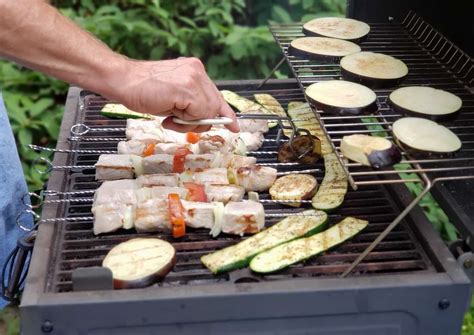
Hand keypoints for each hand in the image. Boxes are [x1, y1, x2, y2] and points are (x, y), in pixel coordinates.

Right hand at [107, 57, 238, 132]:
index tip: (233, 125)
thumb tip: (206, 120)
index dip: (225, 113)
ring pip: (207, 112)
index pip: (216, 96)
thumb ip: (192, 105)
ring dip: (188, 120)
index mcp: (195, 70)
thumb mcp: (174, 98)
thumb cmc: (143, 90)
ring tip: (170, 114)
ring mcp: (194, 77)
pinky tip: (169, 112)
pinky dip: (184, 119)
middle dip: (198, 121)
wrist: (122, 81)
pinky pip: (198, 113)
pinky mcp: (187, 87)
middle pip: (214, 107)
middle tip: (177, 120)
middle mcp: (198, 71)